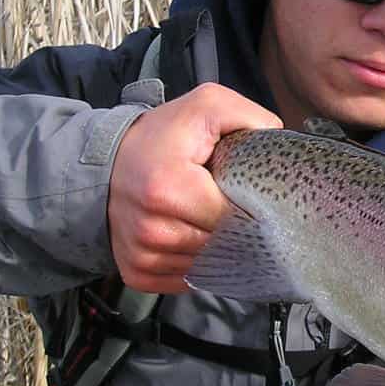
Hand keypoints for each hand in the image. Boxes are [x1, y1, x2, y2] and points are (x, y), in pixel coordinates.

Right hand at [107, 83, 281, 291]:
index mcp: (168, 189)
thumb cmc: (160, 137)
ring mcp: (142, 256)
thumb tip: (279, 138)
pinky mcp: (137, 273)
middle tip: (231, 204)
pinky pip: (186, 279)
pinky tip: (192, 236)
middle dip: (236, 228)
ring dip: (217, 248)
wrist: (105, 162)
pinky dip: (196, 263)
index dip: (250, 207)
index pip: (234, 216)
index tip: (250, 195)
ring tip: (209, 218)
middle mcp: (152, 230)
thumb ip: (248, 115)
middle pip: (223, 246)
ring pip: (207, 267)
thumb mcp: (205, 106)